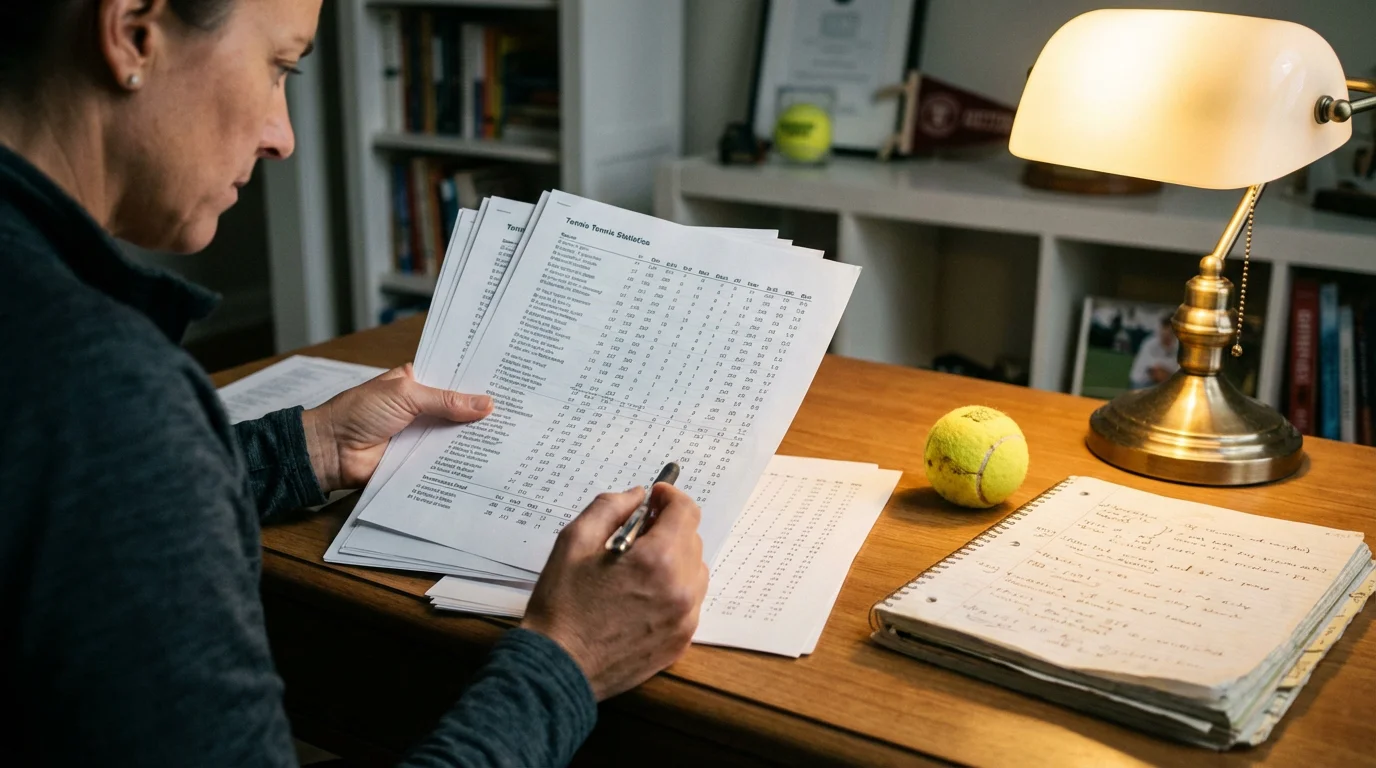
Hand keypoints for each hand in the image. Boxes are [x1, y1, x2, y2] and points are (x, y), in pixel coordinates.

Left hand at [300, 363, 493, 492]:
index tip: (508, 380)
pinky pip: (444, 459)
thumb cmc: (358, 412)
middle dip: (481, 411)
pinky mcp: (419, 460)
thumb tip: (486, 404)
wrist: (331, 451)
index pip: (452, 378)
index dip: (476, 379)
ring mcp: (421, 434)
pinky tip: (487, 460)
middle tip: (518, 410)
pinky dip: (460, 460)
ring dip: (474, 437)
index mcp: (416, 382)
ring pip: (454, 435)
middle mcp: (422, 407)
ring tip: (511, 435)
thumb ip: (446, 400)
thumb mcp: (405, 395)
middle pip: (458, 408)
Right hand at [521, 484, 709, 699]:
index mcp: (657, 560)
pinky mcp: (680, 642)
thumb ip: (610, 508)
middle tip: (637, 533)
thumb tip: (637, 496)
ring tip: (638, 568)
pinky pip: (689, 603)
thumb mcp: (574, 541)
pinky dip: (673, 590)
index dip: (670, 497)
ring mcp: (684, 620)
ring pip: (694, 572)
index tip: (655, 498)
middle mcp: (680, 589)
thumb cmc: (561, 606)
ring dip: (674, 560)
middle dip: (668, 529)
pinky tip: (641, 595)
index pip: (686, 512)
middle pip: (692, 540)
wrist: (557, 667)